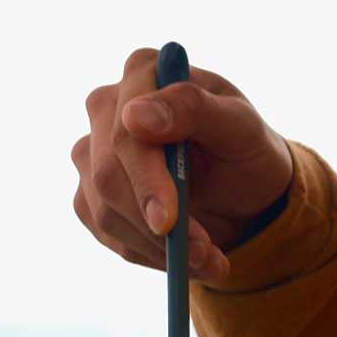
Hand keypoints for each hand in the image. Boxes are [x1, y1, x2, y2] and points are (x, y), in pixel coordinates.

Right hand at [72, 48, 292, 281]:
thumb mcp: (241, 127)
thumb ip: (195, 109)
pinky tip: (183, 257)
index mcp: (142, 74)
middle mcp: (107, 109)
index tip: (168, 221)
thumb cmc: (245, 151)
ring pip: (106, 213)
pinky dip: (150, 256)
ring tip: (208, 261)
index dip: (146, 180)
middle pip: (108, 176)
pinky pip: (109, 236)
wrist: (242, 193)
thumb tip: (135, 115)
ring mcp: (92, 154)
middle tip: (201, 256)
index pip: (126, 132)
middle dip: (157, 226)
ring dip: (160, 249)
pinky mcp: (91, 197)